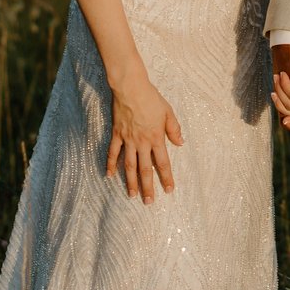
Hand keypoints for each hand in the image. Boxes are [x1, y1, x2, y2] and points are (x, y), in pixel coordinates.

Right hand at [103, 78, 185, 203]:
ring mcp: (127, 139)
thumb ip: (174, 129)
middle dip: (148, 186)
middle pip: (145, 169)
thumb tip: (180, 143)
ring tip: (132, 195)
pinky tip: (109, 175)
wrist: (130, 88)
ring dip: (131, 181)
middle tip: (149, 202)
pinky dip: (110, 164)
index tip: (169, 190)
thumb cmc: (151, 98)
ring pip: (128, 165)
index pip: (162, 162)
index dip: (166, 177)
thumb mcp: (168, 112)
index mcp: (156, 138)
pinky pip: (113, 152)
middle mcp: (141, 142)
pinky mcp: (117, 134)